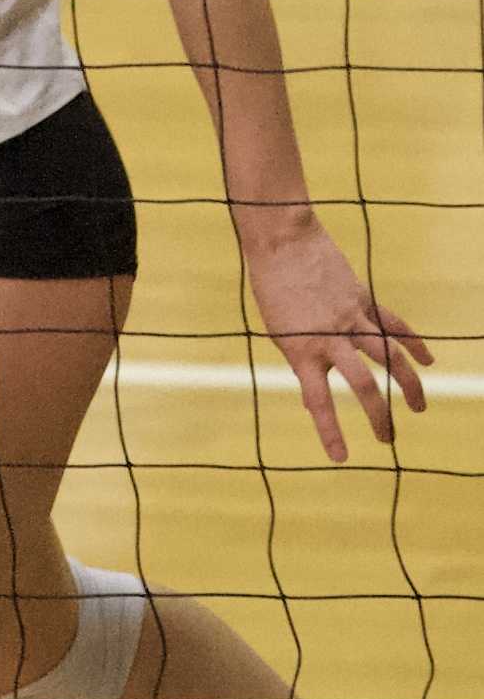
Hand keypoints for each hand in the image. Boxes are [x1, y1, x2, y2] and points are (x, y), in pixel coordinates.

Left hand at [243, 214, 430, 460]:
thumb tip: (314, 394)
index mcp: (300, 350)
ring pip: (389, 358)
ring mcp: (350, 318)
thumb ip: (301, 359)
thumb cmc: (271, 287)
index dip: (329, 430)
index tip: (340, 457)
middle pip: (363, 385)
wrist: (280, 240)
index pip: (318, 400)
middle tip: (388, 439)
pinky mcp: (363, 300)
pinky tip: (427, 360)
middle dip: (379, 415)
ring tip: (418, 408)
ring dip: (408, 385)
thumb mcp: (277, 330)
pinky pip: (394, 326)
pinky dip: (413, 343)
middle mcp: (329, 338)